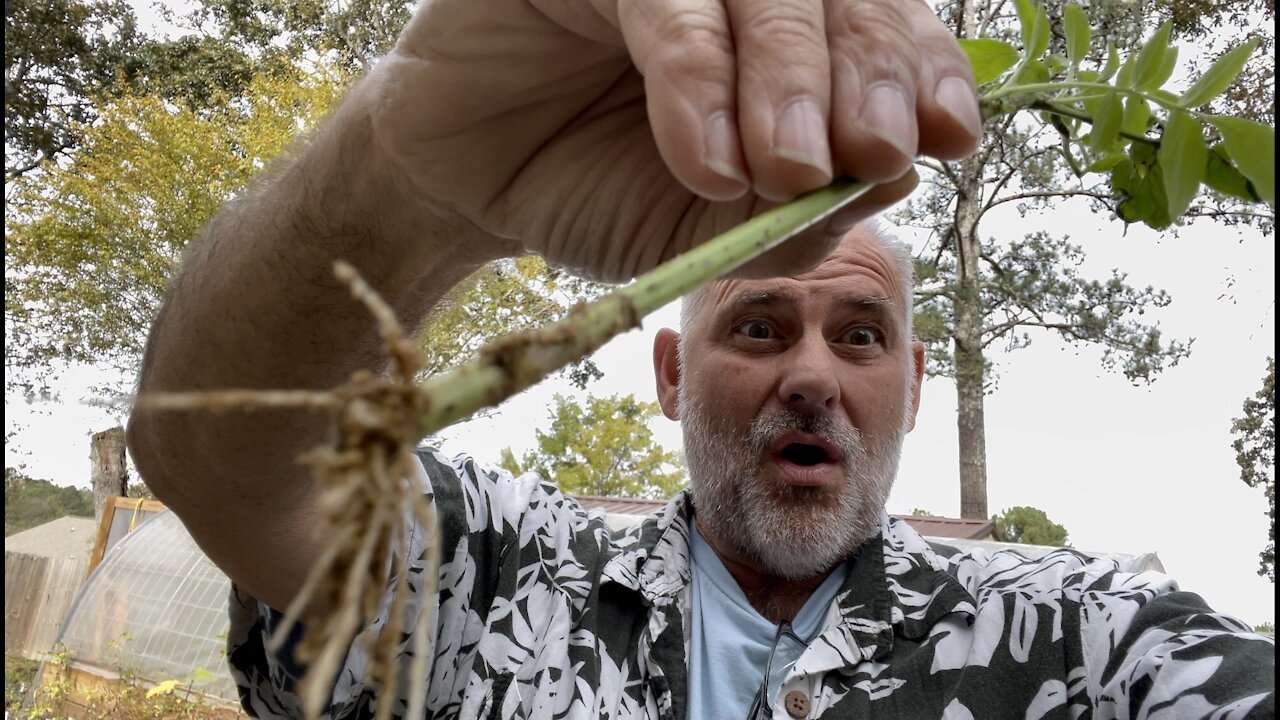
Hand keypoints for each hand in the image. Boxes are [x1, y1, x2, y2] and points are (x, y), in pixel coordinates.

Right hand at [368, 0, 980, 281]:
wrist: (471, 188)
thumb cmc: (597, 195)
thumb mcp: (710, 232)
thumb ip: (795, 215)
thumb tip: (899, 174)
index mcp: (782, 39)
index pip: (876, 26)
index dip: (918, 67)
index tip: (947, 133)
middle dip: (864, 75)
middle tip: (874, 150)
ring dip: (788, 78)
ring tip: (791, 168)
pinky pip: (664, 0)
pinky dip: (696, 78)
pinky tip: (708, 159)